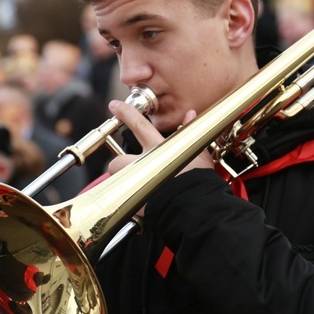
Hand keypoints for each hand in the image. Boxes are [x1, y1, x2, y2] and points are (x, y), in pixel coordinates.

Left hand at [107, 100, 212, 215]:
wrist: (194, 207)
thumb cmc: (198, 180)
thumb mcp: (197, 151)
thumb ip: (190, 131)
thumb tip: (190, 114)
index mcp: (158, 149)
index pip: (138, 125)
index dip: (126, 113)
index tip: (114, 105)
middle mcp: (143, 164)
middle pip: (117, 159)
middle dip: (119, 162)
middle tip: (130, 167)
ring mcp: (136, 184)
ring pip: (119, 180)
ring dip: (126, 181)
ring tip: (140, 186)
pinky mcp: (135, 204)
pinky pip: (126, 199)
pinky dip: (134, 200)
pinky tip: (146, 201)